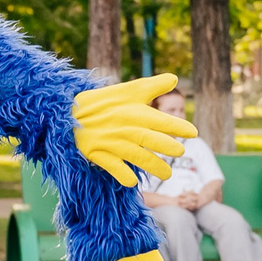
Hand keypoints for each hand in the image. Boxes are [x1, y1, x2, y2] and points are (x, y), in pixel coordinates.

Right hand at [72, 74, 194, 186]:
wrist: (68, 112)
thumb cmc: (102, 102)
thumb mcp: (126, 91)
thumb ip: (151, 86)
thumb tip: (174, 78)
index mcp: (132, 111)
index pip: (158, 119)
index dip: (176, 126)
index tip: (193, 132)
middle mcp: (123, 127)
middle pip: (148, 138)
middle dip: (165, 145)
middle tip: (181, 151)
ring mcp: (110, 141)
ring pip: (135, 156)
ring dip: (152, 165)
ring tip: (167, 174)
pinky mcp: (96, 153)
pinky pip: (112, 167)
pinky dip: (122, 174)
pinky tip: (133, 182)